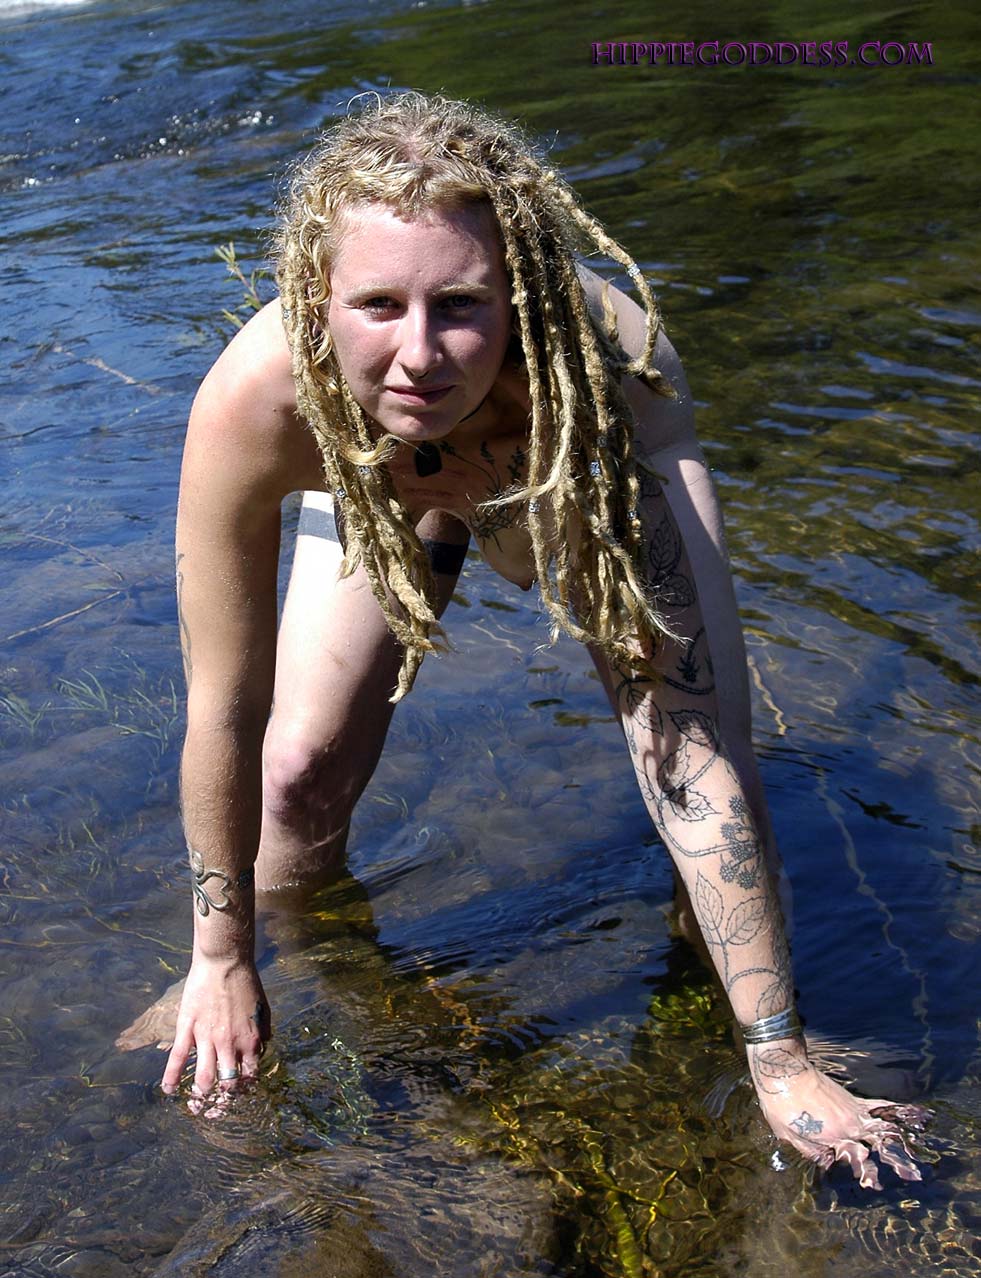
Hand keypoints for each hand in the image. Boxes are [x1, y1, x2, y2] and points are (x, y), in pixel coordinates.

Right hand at [161, 953, 269, 1098]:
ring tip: (197, 1101)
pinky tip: (168, 1089)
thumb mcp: (263, 1009)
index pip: (249, 1075)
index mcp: (250, 1040)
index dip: (244, 1088)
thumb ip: (262, 1033)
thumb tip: (262, 1049)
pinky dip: (171, 1077)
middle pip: (227, 1083)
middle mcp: (229, 1044)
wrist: (225, 961)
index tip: (238, 1093)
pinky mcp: (188, 1028)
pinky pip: (177, 1057)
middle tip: (217, 1106)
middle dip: (223, 1099)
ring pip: (204, 1077)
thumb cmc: (246, 983)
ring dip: (201, 1094)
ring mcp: (207, 1037)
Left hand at [750, 1046, 927, 1188]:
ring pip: (884, 1125)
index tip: (875, 1184)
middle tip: (913, 1173)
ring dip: (901, 1138)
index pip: (857, 1159)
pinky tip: (913, 1115)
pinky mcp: (852, 1099)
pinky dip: (896, 1111)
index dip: (868, 1173)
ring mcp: (853, 1109)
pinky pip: (878, 1105)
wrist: (784, 1069)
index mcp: (834, 1135)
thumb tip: (829, 1163)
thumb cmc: (781, 1103)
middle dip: (896, 1159)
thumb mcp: (787, 1134)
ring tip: (918, 1149)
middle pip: (878, 1143)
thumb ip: (811, 1151)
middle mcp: (849, 1123)